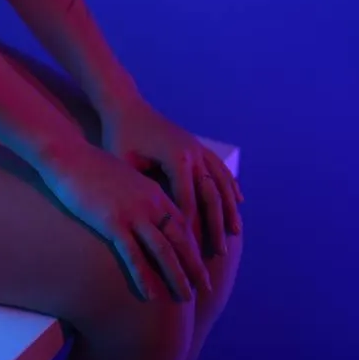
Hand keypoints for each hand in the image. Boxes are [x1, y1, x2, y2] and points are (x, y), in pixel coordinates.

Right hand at [37, 140, 210, 301]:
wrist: (68, 155)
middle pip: (181, 239)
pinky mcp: (112, 221)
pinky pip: (133, 254)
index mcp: (154, 192)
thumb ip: (139, 195)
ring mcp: (132, 212)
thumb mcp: (124, 178)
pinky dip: (144, 276)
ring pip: (163, 250)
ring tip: (186, 299)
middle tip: (205, 288)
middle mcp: (150, 202)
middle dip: (195, 266)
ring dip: (177, 276)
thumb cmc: (92, 167)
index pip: (184, 223)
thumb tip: (145, 213)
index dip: (195, 246)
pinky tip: (150, 295)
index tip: (201, 265)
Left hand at [100, 96, 243, 257]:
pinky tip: (238, 201)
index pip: (188, 202)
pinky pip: (219, 167)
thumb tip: (150, 223)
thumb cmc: (119, 136)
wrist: (125, 105)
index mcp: (176, 157)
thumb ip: (140, 190)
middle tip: (220, 254)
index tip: (191, 254)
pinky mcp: (197, 144)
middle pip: (211, 195)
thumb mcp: (124, 164)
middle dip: (216, 226)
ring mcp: (198, 147)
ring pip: (221, 182)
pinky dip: (230, 185)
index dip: (192, 230)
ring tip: (235, 234)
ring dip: (229, 209)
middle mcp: (193, 152)